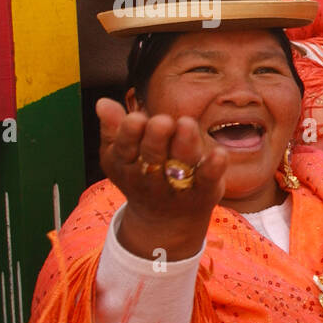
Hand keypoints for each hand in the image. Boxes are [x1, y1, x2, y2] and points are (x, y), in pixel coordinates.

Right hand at [97, 97, 226, 260]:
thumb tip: (102, 102)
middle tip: (163, 121)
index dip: (130, 133)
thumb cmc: (141, 172)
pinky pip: (208, 179)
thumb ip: (113, 129)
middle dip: (156, 138)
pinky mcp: (203, 192)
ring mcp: (177, 186)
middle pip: (152, 155)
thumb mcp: (121, 154)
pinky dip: (213, 167)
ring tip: (186, 123)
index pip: (125, 147)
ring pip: (180, 165)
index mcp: (127, 163)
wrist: (165, 220)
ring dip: (184, 145)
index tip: (137, 117)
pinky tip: (219, 153)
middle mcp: (150, 176)